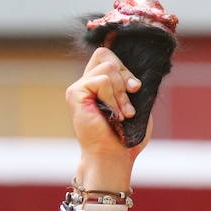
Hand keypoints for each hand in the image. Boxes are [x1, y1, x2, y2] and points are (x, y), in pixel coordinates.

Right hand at [65, 46, 150, 189]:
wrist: (114, 154)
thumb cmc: (126, 136)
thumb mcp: (135, 104)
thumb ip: (130, 84)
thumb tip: (134, 69)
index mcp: (99, 84)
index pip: (107, 55)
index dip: (124, 67)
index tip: (136, 87)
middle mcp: (87, 83)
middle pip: (106, 55)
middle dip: (125, 76)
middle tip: (130, 101)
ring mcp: (79, 87)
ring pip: (108, 68)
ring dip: (121, 94)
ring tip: (121, 114)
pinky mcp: (75, 93)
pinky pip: (101, 80)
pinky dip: (113, 98)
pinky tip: (113, 114)